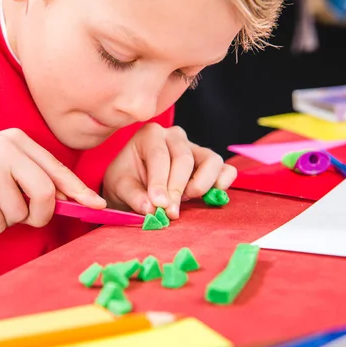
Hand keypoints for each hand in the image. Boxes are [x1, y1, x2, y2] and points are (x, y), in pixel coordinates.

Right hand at [0, 129, 105, 233]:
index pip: (57, 169)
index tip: (96, 206)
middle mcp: (6, 151)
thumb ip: (32, 176)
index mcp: (16, 141)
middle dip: (41, 214)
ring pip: (21, 214)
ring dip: (7, 220)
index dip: (79, 191)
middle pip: (46, 194)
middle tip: (28, 218)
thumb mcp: (0, 162)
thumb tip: (71, 200)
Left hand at [102, 123, 235, 219]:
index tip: (157, 204)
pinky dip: (222, 183)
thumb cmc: (128, 180)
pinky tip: (208, 198)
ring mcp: (196, 148)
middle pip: (184, 159)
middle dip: (177, 188)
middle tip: (170, 211)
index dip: (160, 181)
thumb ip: (133, 196)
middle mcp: (175, 136)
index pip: (159, 155)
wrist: (136, 184)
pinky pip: (226, 169)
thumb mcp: (120, 187)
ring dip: (201, 184)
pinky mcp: (210, 164)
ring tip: (186, 200)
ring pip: (211, 160)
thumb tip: (151, 209)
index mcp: (150, 134)